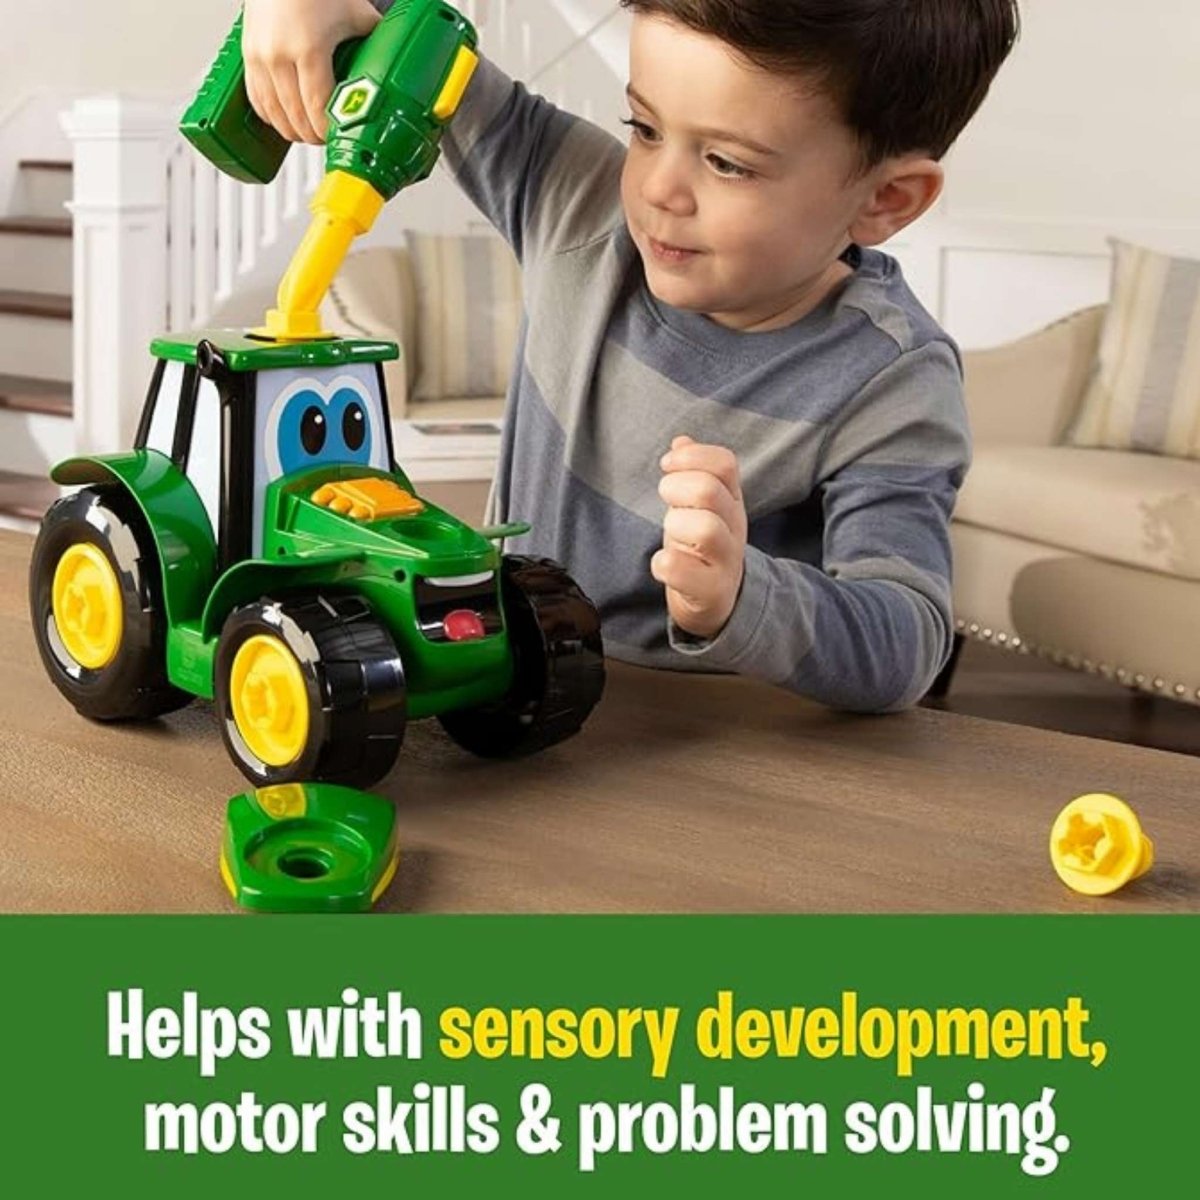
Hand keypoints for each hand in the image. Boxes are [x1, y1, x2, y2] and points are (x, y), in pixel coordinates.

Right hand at [242, 0, 381, 143]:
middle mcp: (278, 55)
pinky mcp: (246, 55)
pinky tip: (286, 120)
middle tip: (329, 138)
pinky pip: (256, 100)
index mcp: (308, 48)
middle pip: (296, 118)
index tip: (340, 136)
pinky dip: (272, 116)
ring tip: (310, 133)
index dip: (329, 131)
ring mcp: (258, 56)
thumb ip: (375, 42)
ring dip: (293, 130)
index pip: (317, 109)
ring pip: (274, 115)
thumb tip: (396, 65)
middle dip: (315, 135)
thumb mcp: (356, 13)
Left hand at [651, 435, 747, 639]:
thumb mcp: (701, 507)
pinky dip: (664, 564)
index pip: (725, 463)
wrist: (716, 602)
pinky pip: (680, 570)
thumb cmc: (701, 547)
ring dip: (675, 525)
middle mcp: (734, 527)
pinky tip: (662, 563)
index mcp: (732, 500)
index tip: (667, 465)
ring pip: (704, 529)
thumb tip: (681, 440)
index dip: (692, 456)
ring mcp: (725, 560)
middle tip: (667, 500)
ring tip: (671, 535)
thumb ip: (693, 473)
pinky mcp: (710, 591)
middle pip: (709, 491)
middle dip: (675, 488)